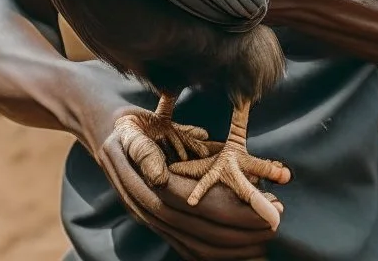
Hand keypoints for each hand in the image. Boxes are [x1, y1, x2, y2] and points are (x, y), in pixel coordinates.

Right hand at [95, 113, 281, 260]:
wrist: (104, 135)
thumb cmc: (125, 128)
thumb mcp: (130, 131)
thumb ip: (143, 151)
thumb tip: (161, 176)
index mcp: (143, 190)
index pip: (193, 207)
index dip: (228, 209)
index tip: (258, 208)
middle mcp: (150, 212)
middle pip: (200, 230)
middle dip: (239, 229)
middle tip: (274, 223)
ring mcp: (154, 221)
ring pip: (196, 244)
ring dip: (232, 244)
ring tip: (263, 239)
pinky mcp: (160, 223)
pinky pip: (189, 246)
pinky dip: (215, 251)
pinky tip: (239, 252)